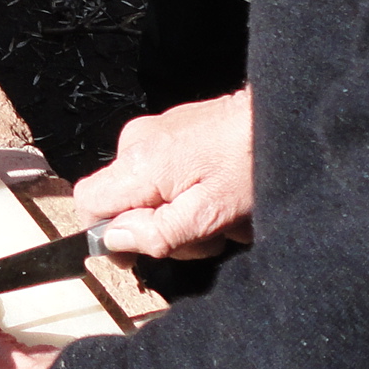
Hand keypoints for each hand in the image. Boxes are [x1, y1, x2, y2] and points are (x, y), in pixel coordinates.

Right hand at [71, 89, 256, 260]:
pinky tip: (219, 194)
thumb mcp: (208, 215)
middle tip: (202, 233)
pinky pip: (163, 174)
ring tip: (220, 213)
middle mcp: (136, 141)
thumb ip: (157, 233)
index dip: (105, 233)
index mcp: (139, 162)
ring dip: (179, 214)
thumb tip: (113, 240)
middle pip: (121, 202)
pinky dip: (187, 192)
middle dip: (159, 228)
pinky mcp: (172, 130)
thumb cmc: (249, 165)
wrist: (280, 120)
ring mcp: (154, 132)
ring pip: (146, 192)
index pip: (87, 201)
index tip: (141, 248)